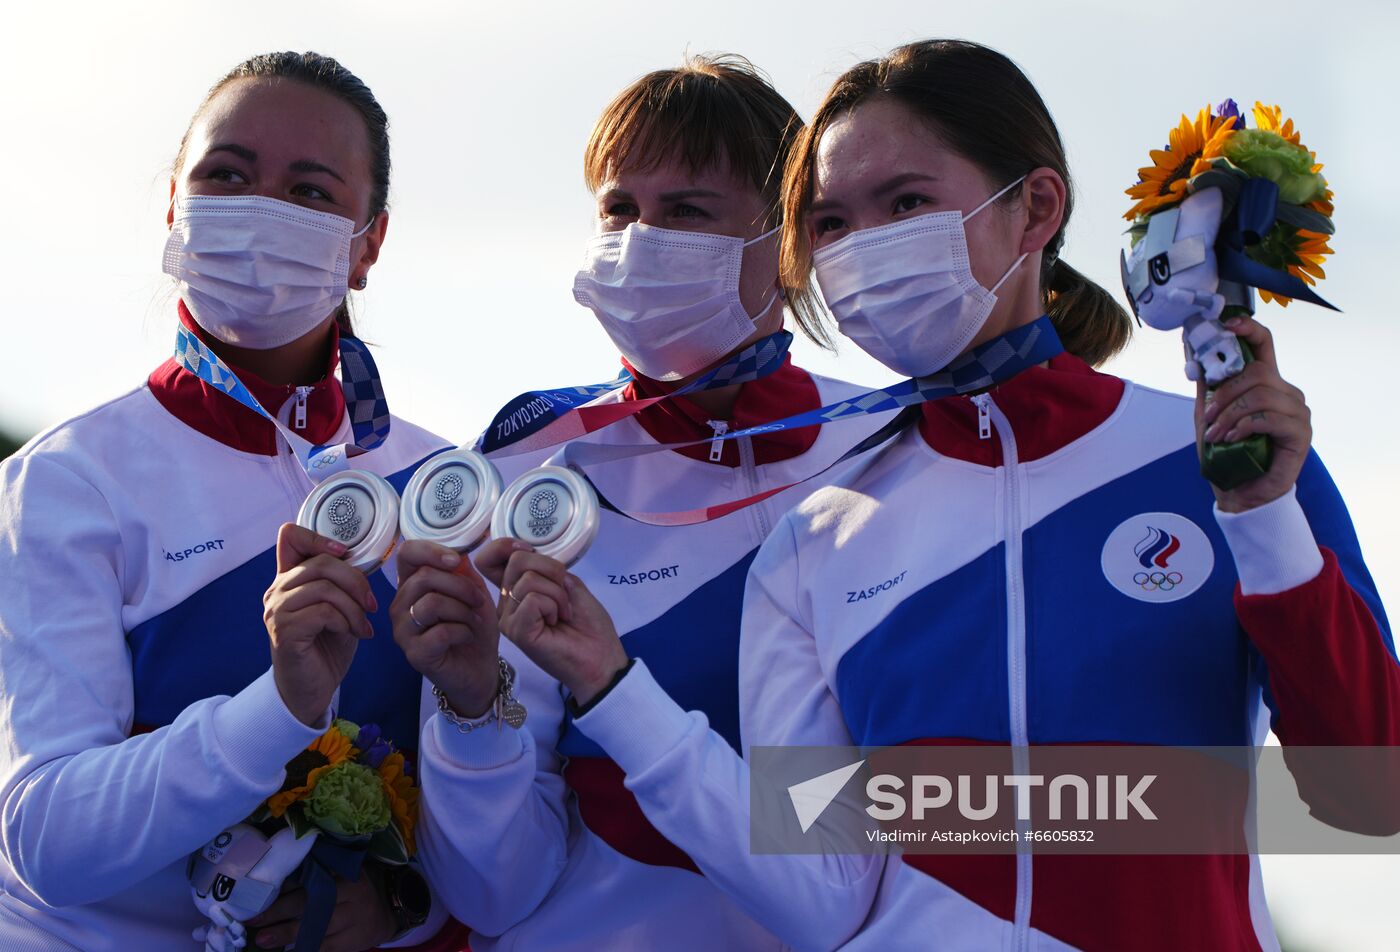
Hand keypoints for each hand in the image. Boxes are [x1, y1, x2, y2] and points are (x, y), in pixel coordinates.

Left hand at [246, 872, 396, 951]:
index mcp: (347, 872)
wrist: (382, 916)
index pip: (313, 877)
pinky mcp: (353, 942)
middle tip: (253, 918)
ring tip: (263, 939)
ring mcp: (355, 919)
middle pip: (313, 901)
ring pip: (317, 926)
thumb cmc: (351, 893)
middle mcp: (354, 893)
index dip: (286, 885)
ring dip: (287, 933)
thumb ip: (315, 876)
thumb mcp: (340, 877)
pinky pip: (326, 947)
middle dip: (280, 910)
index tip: (260, 891)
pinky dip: (305, 949)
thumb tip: (273, 882)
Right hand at [264, 524, 377, 726]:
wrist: (312, 689)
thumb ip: (340, 582)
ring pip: (324, 587)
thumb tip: (361, 559)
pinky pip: (323, 611)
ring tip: (363, 626)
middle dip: (356, 581)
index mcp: (288, 579)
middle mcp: (277, 590)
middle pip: (320, 562)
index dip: (320, 538)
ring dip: (354, 607)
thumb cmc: (326, 647)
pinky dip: (346, 621)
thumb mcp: (339, 607)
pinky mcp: (284, 631)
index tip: (346, 555)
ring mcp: (277, 610)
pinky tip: (353, 634)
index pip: (290, 535)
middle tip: (372, 605)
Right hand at [390, 541, 500, 717]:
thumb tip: (457, 552)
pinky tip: (467, 637)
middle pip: (424, 577)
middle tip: (479, 601)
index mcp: (411, 585)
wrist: (481, 667)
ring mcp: (403, 631)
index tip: (457, 561)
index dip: (432, 551)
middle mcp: (399, 606)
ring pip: (431, 603)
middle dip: (461, 586)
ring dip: (463, 611)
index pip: (407, 553)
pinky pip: (441, 631)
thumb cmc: (473, 627)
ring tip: (473, 621)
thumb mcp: (473, 591)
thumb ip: (463, 570)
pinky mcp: (415, 654)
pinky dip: (463, 631)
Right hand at [476, 538, 628, 706]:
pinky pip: (532, 599)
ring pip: (527, 580)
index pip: (489, 558)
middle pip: (516, 560)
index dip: (504, 546)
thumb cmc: (587, 625)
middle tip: (565, 596)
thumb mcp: (569, 585)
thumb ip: (545, 568)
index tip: (530, 550)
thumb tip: (525, 551)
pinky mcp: (517, 631)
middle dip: (552, 570)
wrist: (601, 658)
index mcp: (516, 590)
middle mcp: (506, 604)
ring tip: (563, 614)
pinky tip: (557, 622)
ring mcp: (509, 619)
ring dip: (558, 593)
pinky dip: (554, 605)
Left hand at [1197, 315, 1312, 512]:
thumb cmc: (1227, 453)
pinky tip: (1231, 439)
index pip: (1265, 345)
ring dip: (1229, 414)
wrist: (1239, 493)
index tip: (1228, 324)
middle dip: (1224, 393)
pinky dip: (1243, 427)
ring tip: (1215, 434)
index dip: (1249, 329)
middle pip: (1257, 372)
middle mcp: (1286, 392)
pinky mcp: (1301, 434)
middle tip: (1207, 418)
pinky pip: (1269, 418)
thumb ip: (1206, 386)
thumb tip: (1193, 352)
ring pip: (1261, 394)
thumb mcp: (1208, 416)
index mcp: (1266, 383)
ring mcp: (1297, 413)